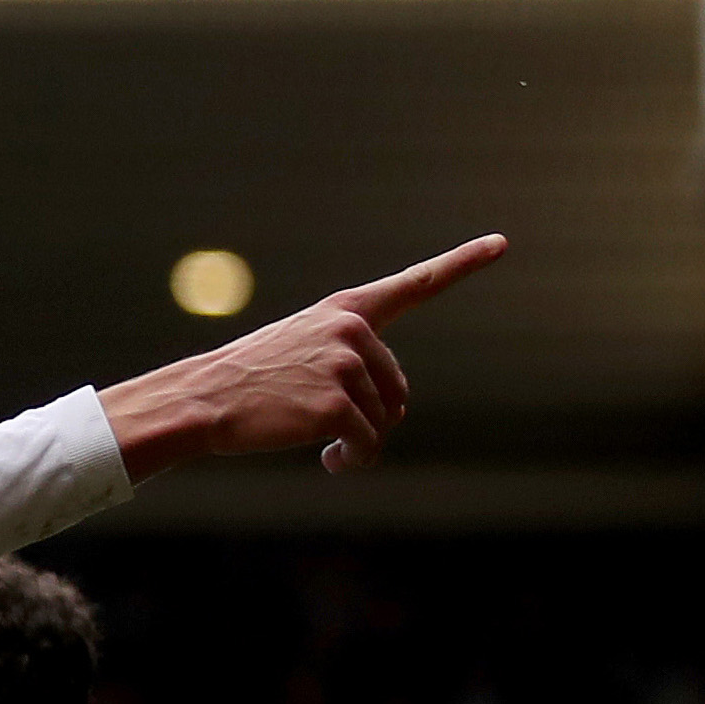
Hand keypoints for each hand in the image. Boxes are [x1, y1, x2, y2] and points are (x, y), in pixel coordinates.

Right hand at [102, 235, 504, 480]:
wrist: (203, 400)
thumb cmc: (250, 382)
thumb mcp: (300, 350)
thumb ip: (352, 361)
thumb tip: (395, 412)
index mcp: (345, 311)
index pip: (415, 284)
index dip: (461, 263)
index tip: (501, 243)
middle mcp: (352, 330)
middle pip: (397, 390)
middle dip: (372, 418)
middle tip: (328, 427)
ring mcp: (346, 365)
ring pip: (384, 421)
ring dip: (357, 442)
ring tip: (317, 440)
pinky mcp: (338, 404)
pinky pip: (368, 445)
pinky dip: (352, 460)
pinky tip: (327, 460)